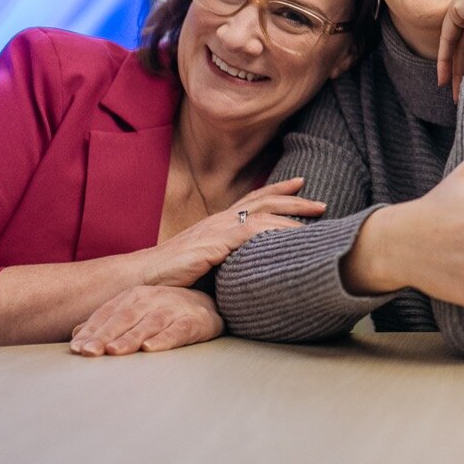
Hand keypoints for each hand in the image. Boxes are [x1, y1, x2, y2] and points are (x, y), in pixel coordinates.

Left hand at [69, 286, 221, 355]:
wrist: (207, 305)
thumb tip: (75, 334)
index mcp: (134, 295)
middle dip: (105, 336)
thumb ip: (107, 322)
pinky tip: (151, 348)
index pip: (108, 314)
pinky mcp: (196, 320)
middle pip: (125, 318)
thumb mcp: (134, 312)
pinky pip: (179, 330)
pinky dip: (165, 339)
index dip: (91, 331)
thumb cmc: (164, 312)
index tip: (76, 349)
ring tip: (114, 351)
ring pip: (149, 324)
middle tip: (89, 352)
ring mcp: (175, 308)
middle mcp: (153, 298)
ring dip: (130, 338)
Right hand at [137, 177, 325, 287]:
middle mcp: (220, 220)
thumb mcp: (206, 265)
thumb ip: (228, 262)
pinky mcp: (215, 243)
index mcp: (217, 223)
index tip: (300, 183)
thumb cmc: (171, 278)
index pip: (252, 200)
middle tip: (321, 202)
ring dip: (294, 213)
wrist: (141, 279)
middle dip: (295, 199)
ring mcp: (217, 229)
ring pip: (264, 213)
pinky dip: (276, 230)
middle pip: (264, 202)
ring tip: (319, 215)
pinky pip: (253, 232)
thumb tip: (254, 272)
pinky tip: (295, 234)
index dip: (277, 191)